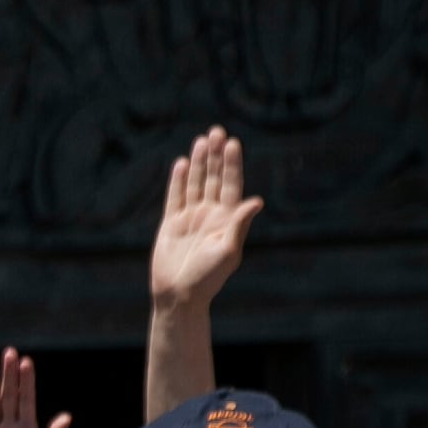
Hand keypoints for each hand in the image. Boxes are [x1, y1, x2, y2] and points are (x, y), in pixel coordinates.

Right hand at [148, 125, 258, 312]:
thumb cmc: (207, 278)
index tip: (232, 143)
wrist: (179, 295)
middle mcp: (211, 214)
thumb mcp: (227, 251)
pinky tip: (181, 164)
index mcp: (227, 219)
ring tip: (201, 140)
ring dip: (198, 162)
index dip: (232, 164)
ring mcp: (191, 218)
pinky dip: (178, 180)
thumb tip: (256, 201)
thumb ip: (239, 225)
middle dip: (215, 155)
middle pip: (214, 178)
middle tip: (216, 131)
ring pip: (195, 183)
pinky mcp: (171, 224)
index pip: (231, 184)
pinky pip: (175, 197)